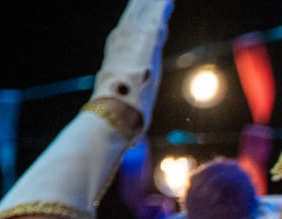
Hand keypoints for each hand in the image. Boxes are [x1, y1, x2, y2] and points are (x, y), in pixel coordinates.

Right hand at [94, 0, 172, 128]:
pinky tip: (168, 1)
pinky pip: (156, 22)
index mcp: (117, 61)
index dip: (131, 25)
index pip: (125, 38)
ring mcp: (133, 45)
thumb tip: (131, 141)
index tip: (135, 14)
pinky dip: (160, 9)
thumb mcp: (123, 115)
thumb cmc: (115, 119)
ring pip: (144, 18)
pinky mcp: (146, 46)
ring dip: (152, 5)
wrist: (113, 113)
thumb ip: (129, 117)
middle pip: (133, 22)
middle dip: (140, 8)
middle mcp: (122, 47)